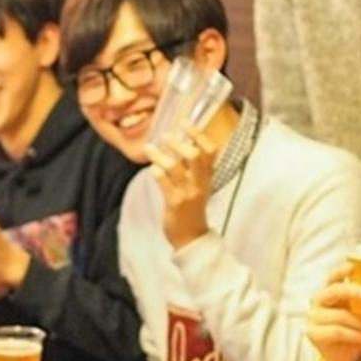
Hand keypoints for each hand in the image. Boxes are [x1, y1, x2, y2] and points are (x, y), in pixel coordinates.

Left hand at [145, 121, 217, 248]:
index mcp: (207, 177)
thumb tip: (179, 144)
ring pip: (175, 167)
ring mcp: (187, 193)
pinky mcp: (174, 203)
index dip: (199, 134)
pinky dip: (156, 172)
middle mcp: (199, 183)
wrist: (192, 238)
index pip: (210, 150)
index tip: (185, 122)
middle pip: (195, 155)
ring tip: (150, 148)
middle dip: (179, 142)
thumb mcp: (198, 187)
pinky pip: (164, 183)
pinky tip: (152, 168)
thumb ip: (193, 168)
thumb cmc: (192, 210)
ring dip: (160, 155)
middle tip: (166, 135)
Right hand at [306, 265, 360, 360]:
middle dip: (350, 290)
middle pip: (332, 291)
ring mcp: (314, 317)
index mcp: (330, 291)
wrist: (346, 357)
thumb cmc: (356, 329)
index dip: (341, 270)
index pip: (332, 276)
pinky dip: (356, 335)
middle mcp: (318, 301)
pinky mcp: (314, 333)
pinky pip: (337, 332)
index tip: (353, 267)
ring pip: (340, 315)